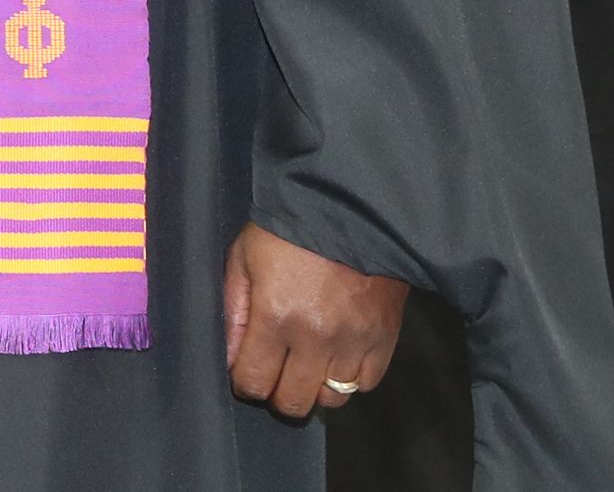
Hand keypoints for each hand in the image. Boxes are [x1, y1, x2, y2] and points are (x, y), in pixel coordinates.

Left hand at [224, 222, 407, 420]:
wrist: (350, 211)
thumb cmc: (287, 231)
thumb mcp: (242, 260)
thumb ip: (232, 313)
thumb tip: (229, 358)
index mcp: (276, 317)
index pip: (254, 382)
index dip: (245, 383)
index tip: (245, 372)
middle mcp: (317, 338)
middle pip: (294, 402)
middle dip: (277, 393)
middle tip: (275, 372)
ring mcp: (354, 341)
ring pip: (332, 399)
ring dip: (315, 387)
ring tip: (307, 362)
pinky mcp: (384, 338)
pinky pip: (366, 383)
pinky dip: (350, 377)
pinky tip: (337, 355)